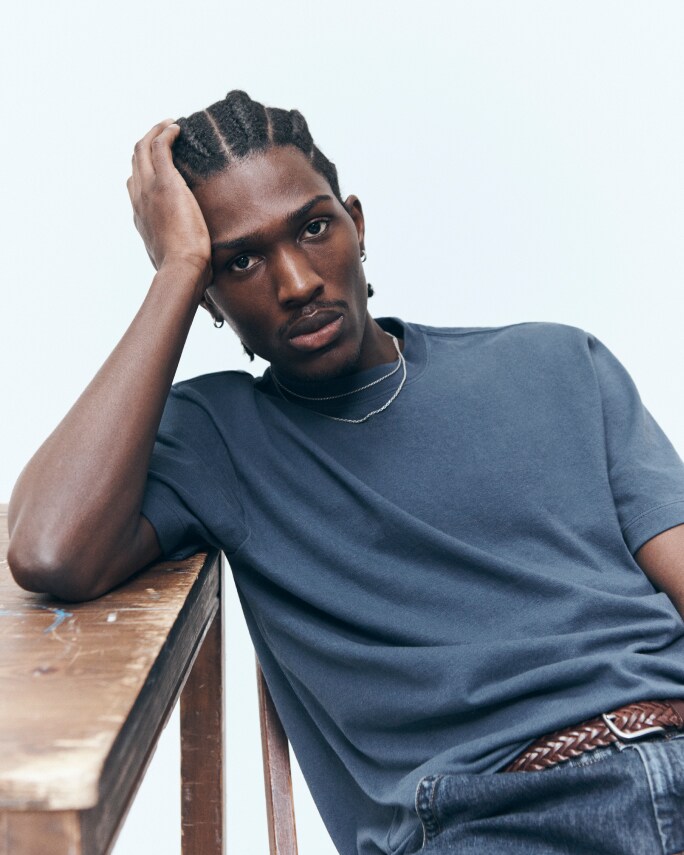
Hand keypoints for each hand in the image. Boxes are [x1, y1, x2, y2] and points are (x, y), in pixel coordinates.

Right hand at [127, 120, 211, 290]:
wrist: (182, 271)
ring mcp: (149, 189)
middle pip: (134, 162)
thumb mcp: (181, 268)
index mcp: (141, 218)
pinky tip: (178, 127)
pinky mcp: (165, 182)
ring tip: (171, 125)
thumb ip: (189, 271)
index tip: (159, 164)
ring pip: (142, 148)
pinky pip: (159, 145)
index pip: (135, 186)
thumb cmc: (184, 276)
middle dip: (147, 144)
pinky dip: (165, 132)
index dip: (144, 170)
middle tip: (164, 135)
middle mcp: (139, 200)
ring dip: (155, 132)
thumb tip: (211, 302)